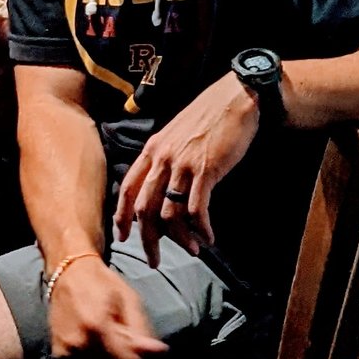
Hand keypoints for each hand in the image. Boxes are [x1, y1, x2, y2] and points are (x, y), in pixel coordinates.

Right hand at [47, 257, 166, 358]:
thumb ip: (141, 329)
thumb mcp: (128, 299)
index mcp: (97, 326)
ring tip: (108, 345)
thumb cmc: (102, 283)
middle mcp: (78, 342)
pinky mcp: (59, 354)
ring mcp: (66, 351)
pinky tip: (95, 349)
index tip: (137, 349)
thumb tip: (160, 351)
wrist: (69, 273)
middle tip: (122, 344)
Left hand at [114, 71, 260, 264]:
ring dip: (180, 238)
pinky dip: (201, 228)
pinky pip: (196, 209)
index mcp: (152, 149)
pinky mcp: (206, 170)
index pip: (127, 188)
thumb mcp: (177, 135)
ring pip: (170, 214)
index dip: (122, 216)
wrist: (235, 98)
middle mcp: (162, 158)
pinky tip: (209, 237)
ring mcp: (183, 164)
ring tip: (192, 249)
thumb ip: (166, 158)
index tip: (123, 236)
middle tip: (154, 260)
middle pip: (145, 208)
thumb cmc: (210, 116)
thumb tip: (162, 189)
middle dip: (148, 240)